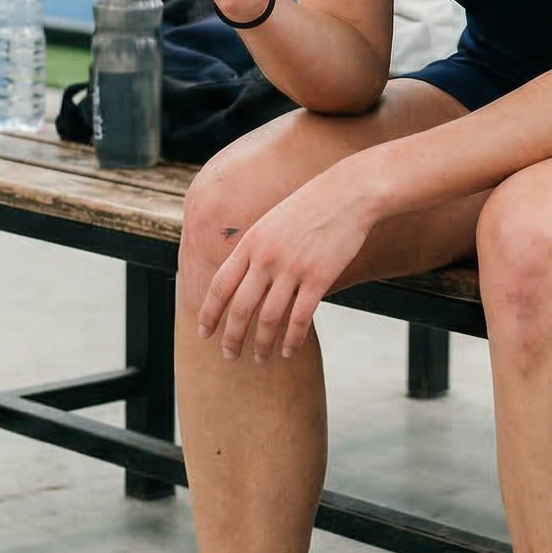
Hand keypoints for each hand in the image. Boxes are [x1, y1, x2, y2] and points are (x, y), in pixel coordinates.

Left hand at [197, 159, 385, 360]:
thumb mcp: (272, 222)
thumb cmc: (310, 207)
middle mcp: (266, 257)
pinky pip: (300, 317)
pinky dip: (292, 339)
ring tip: (260, 359)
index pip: (220, 285)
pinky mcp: (319, 277)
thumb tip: (242, 279)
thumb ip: (255, 249)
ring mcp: (293, 268)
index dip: (209, 313)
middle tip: (228, 356)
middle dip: (231, 337)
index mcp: (251, 242)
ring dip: (262, 344)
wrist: (348, 193)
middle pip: (240, 308)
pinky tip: (288, 351)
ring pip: (269, 318)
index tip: (204, 332)